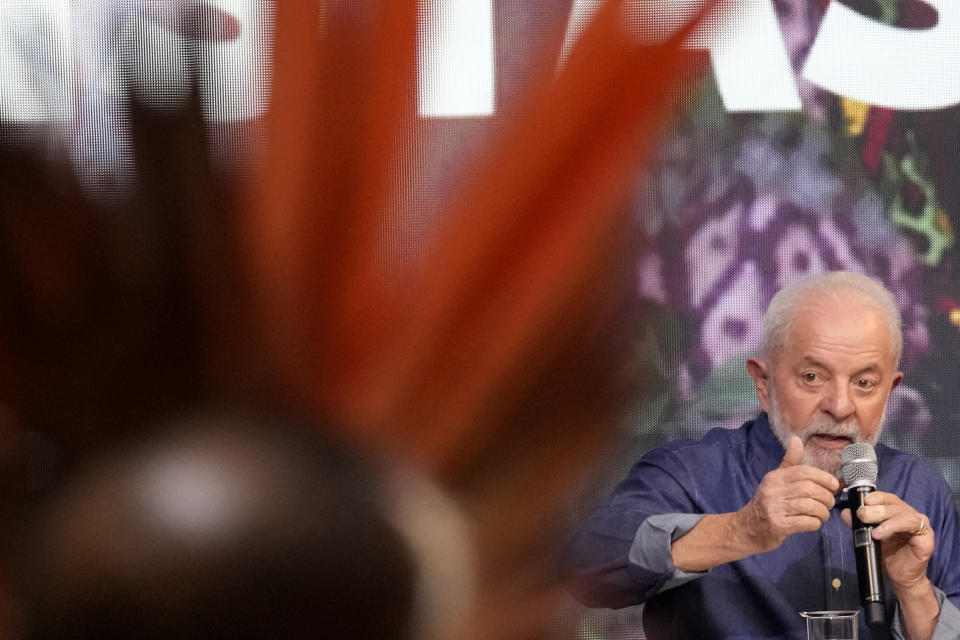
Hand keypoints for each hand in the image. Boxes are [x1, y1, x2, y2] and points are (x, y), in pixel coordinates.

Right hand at [735, 436, 839, 552]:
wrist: (748, 528)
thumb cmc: (767, 503)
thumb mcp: (775, 480)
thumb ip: (789, 462)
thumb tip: (796, 440)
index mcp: (774, 477)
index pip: (804, 472)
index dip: (824, 478)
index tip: (833, 485)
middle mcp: (772, 491)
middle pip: (809, 489)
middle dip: (826, 497)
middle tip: (828, 503)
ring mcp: (774, 508)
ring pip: (810, 506)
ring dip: (822, 512)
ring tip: (822, 514)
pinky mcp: (777, 525)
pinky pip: (805, 522)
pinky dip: (815, 523)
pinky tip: (813, 523)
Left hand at [841, 492, 934, 596]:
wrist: (900, 577)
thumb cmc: (887, 554)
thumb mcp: (868, 537)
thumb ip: (858, 524)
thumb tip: (845, 513)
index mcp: (897, 512)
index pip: (887, 498)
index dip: (875, 497)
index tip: (863, 501)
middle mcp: (910, 515)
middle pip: (894, 504)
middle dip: (875, 508)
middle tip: (861, 514)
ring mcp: (920, 525)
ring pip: (903, 513)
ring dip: (884, 517)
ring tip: (871, 528)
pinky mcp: (926, 538)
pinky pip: (912, 526)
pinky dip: (893, 527)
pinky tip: (879, 534)